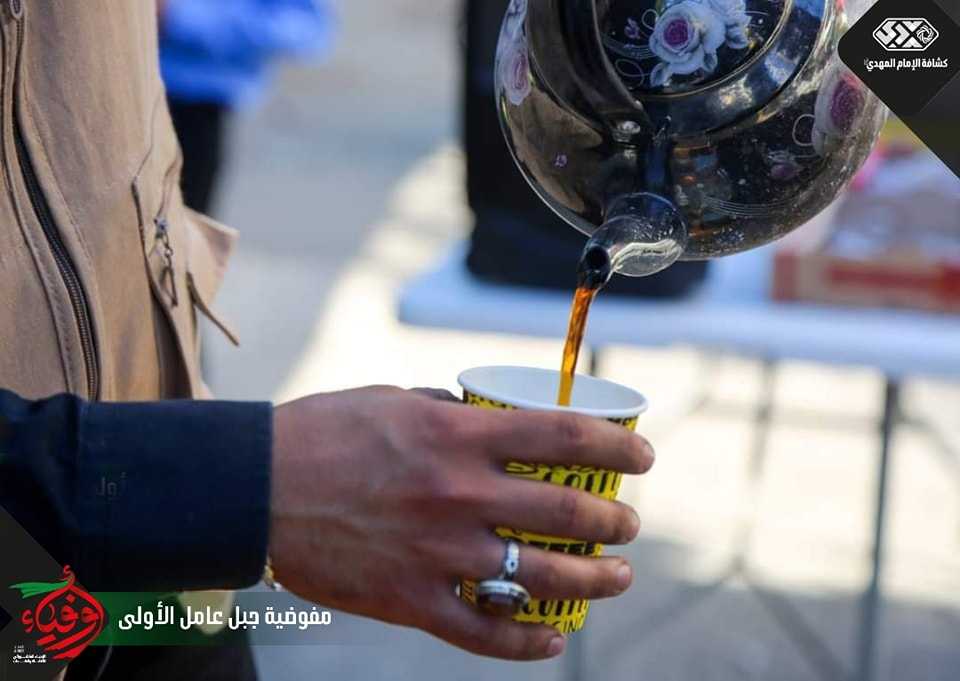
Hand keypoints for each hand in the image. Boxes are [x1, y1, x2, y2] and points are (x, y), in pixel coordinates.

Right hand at [270, 387, 654, 659]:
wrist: (256, 488)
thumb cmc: (324, 433)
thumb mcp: (395, 399)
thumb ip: (451, 410)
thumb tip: (490, 417)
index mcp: (457, 436)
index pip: (563, 436)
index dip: (616, 445)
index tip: (644, 457)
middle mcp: (459, 494)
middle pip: (565, 509)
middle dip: (613, 519)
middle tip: (628, 523)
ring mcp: (438, 552)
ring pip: (540, 576)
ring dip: (592, 580)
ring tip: (616, 577)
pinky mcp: (411, 599)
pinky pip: (481, 631)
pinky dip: (525, 644)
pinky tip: (551, 640)